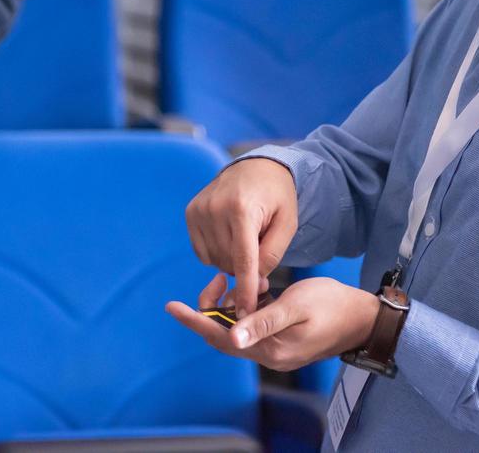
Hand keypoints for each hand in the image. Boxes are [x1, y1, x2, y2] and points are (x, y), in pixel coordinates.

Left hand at [165, 277, 380, 372]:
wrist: (364, 318)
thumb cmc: (333, 306)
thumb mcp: (297, 306)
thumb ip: (264, 320)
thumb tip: (233, 335)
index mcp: (270, 349)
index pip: (220, 337)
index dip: (195, 320)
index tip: (172, 306)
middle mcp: (268, 354)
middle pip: (225, 334)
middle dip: (215, 307)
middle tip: (217, 280)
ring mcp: (275, 349)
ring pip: (238, 328)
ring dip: (236, 304)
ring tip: (252, 281)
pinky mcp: (282, 340)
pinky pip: (254, 325)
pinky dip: (250, 306)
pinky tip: (261, 288)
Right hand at [184, 158, 297, 315]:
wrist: (256, 166)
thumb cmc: (277, 197)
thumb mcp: (287, 224)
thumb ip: (272, 255)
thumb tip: (253, 284)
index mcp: (243, 209)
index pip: (243, 260)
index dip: (245, 290)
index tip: (246, 313)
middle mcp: (215, 208)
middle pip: (228, 262)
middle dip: (245, 269)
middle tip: (260, 257)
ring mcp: (199, 209)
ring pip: (214, 260)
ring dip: (231, 261)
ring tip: (246, 241)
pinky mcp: (190, 212)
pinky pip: (202, 251)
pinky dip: (217, 253)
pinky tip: (230, 237)